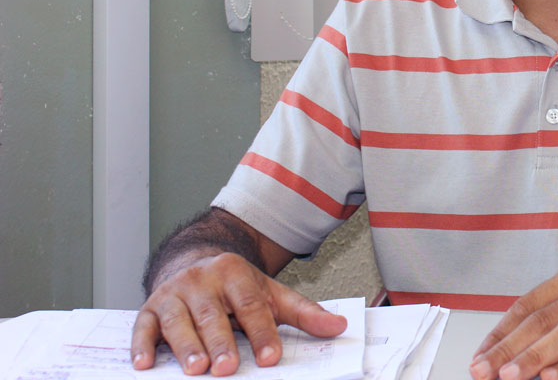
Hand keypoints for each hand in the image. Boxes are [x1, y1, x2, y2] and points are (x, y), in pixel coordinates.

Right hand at [130, 252, 346, 375]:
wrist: (196, 264)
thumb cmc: (236, 289)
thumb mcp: (272, 295)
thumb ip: (305, 313)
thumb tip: (340, 326)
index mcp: (236, 273)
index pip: (251, 305)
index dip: (262, 332)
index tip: (271, 357)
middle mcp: (203, 279)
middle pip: (213, 314)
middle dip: (220, 342)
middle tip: (228, 368)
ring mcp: (174, 293)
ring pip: (178, 321)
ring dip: (185, 346)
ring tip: (195, 370)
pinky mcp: (149, 308)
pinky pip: (143, 327)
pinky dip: (142, 345)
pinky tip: (144, 364)